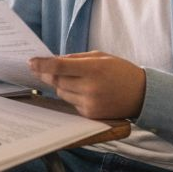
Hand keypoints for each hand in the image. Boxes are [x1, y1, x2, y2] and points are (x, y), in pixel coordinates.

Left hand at [29, 51, 145, 119]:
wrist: (142, 95)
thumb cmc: (121, 71)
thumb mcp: (101, 57)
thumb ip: (76, 59)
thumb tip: (53, 62)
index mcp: (94, 69)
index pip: (59, 67)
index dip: (42, 65)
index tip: (31, 62)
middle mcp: (90, 87)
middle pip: (57, 81)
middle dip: (47, 74)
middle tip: (38, 68)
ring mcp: (90, 103)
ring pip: (61, 93)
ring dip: (60, 85)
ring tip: (71, 78)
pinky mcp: (90, 114)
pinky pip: (71, 103)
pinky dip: (71, 95)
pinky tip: (82, 90)